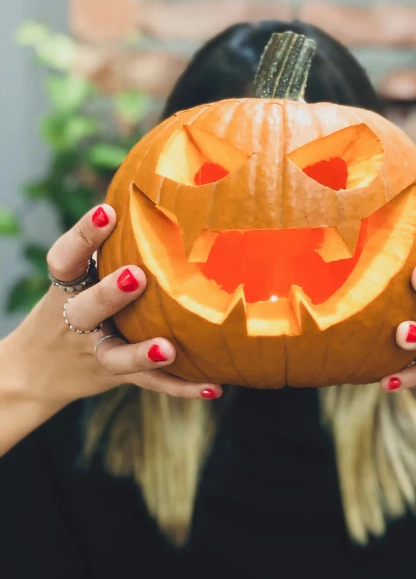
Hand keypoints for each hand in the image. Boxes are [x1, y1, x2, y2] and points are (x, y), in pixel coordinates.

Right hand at [4, 204, 221, 408]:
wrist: (38, 371)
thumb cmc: (72, 306)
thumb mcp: (76, 278)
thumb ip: (105, 249)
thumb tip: (155, 191)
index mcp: (66, 289)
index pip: (66, 258)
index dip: (84, 236)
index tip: (108, 211)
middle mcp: (76, 321)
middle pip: (86, 310)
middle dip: (109, 294)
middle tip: (137, 276)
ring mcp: (96, 353)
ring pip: (116, 357)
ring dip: (142, 353)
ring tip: (169, 349)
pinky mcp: (117, 378)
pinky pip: (150, 384)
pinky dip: (180, 387)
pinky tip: (213, 387)